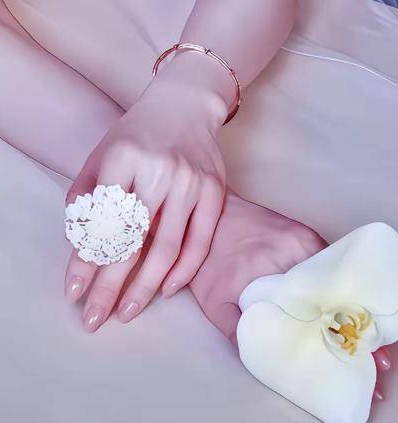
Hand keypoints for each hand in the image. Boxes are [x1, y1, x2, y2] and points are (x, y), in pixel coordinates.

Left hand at [63, 84, 226, 331]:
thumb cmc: (136, 134)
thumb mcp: (101, 153)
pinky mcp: (215, 189)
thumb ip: (85, 196)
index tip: (73, 292)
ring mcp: (190, 180)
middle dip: (110, 285)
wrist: (184, 103)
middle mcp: (158, 168)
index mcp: (123, 156)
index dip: (86, 259)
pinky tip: (165, 291)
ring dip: (145, 287)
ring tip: (126, 312)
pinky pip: (200, 242)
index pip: (101, 220)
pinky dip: (183, 271)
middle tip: (94, 319)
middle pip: (132, 240)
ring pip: (167, 247)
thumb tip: (78, 247)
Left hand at [187, 191, 391, 405]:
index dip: (338, 338)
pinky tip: (342, 301)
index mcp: (273, 272)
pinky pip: (329, 260)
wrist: (207, 215)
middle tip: (369, 352)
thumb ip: (242, 334)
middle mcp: (293, 252)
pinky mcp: (304, 233)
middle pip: (333, 294)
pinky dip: (337, 281)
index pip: (315, 311)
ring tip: (359, 330)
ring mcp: (302, 239)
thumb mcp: (216, 305)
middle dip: (351, 324)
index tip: (357, 358)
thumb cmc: (209, 262)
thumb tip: (272, 360)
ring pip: (335, 278)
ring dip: (348, 303)